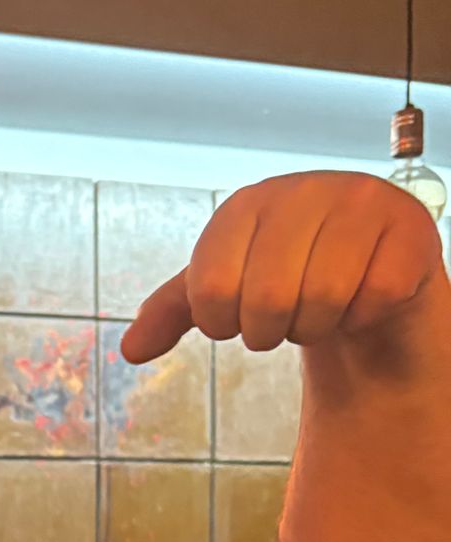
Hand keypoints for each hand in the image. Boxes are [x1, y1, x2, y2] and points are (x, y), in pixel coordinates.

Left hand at [122, 173, 445, 363]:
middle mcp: (305, 191)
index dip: (219, 322)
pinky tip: (360, 302)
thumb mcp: (225, 291)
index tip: (235, 315)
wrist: (365, 281)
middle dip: (267, 331)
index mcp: (248, 203)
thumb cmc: (289, 280)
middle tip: (280, 320)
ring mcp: (363, 204)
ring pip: (321, 301)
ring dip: (313, 328)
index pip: (209, 287)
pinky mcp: (410, 232)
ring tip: (318, 310)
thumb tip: (131, 349)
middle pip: (265, 299)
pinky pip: (371, 302)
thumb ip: (174, 311)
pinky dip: (359, 320)